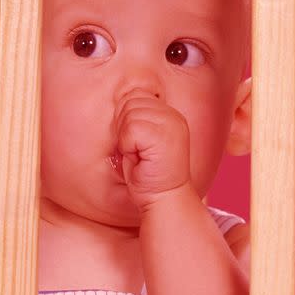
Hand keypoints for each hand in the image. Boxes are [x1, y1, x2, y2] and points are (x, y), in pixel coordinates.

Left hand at [112, 94, 191, 211]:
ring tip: (140, 155)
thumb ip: (136, 117)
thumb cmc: (147, 174)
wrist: (163, 199)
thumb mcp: (141, 140)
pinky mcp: (163, 135)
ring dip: (126, 138)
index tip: (138, 144)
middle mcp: (173, 115)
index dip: (127, 120)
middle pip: (130, 101)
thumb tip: (120, 99)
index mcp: (170, 114)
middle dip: (125, 128)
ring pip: (128, 113)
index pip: (135, 95)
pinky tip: (140, 159)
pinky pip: (130, 128)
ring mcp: (171, 124)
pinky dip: (128, 145)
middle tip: (138, 151)